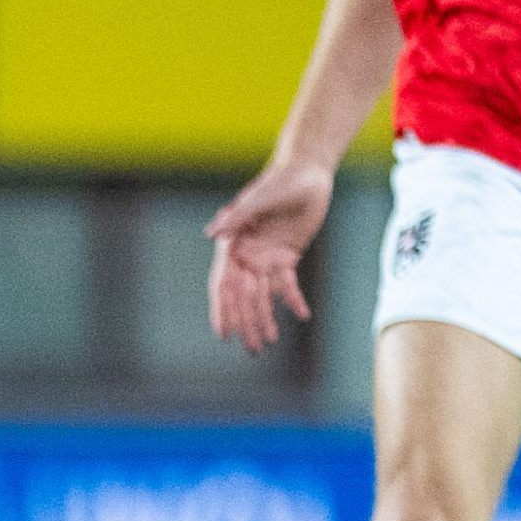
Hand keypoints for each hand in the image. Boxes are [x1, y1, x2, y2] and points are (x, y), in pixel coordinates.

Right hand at [205, 157, 332, 353]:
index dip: (223, 309)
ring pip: (262, 295)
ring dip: (265, 318)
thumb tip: (212, 234)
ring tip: (268, 343)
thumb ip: (237, 216)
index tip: (223, 333)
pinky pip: (287, 284)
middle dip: (246, 322)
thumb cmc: (281, 180)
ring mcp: (264, 256)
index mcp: (232, 241)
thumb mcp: (260, 198)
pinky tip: (301, 316)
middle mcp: (245, 252)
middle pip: (243, 295)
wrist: (308, 172)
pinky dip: (292, 300)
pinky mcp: (285, 255)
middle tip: (251, 348)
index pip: (224, 282)